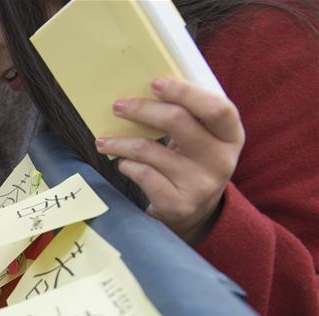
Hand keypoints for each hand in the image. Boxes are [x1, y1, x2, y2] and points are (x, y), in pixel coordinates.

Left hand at [95, 78, 244, 244]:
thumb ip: (189, 116)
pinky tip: (123, 163)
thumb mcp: (203, 139)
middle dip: (141, 110)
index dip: (184, 92)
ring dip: (120, 142)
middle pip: (177, 122)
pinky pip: (143, 175)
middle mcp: (221, 160)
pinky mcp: (179, 204)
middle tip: (118, 106)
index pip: (216, 108)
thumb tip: (145, 89)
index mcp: (231, 136)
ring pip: (150, 150)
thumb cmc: (192, 162)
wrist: (196, 211)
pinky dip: (127, 165)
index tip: (154, 83)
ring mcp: (201, 185)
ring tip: (104, 140)